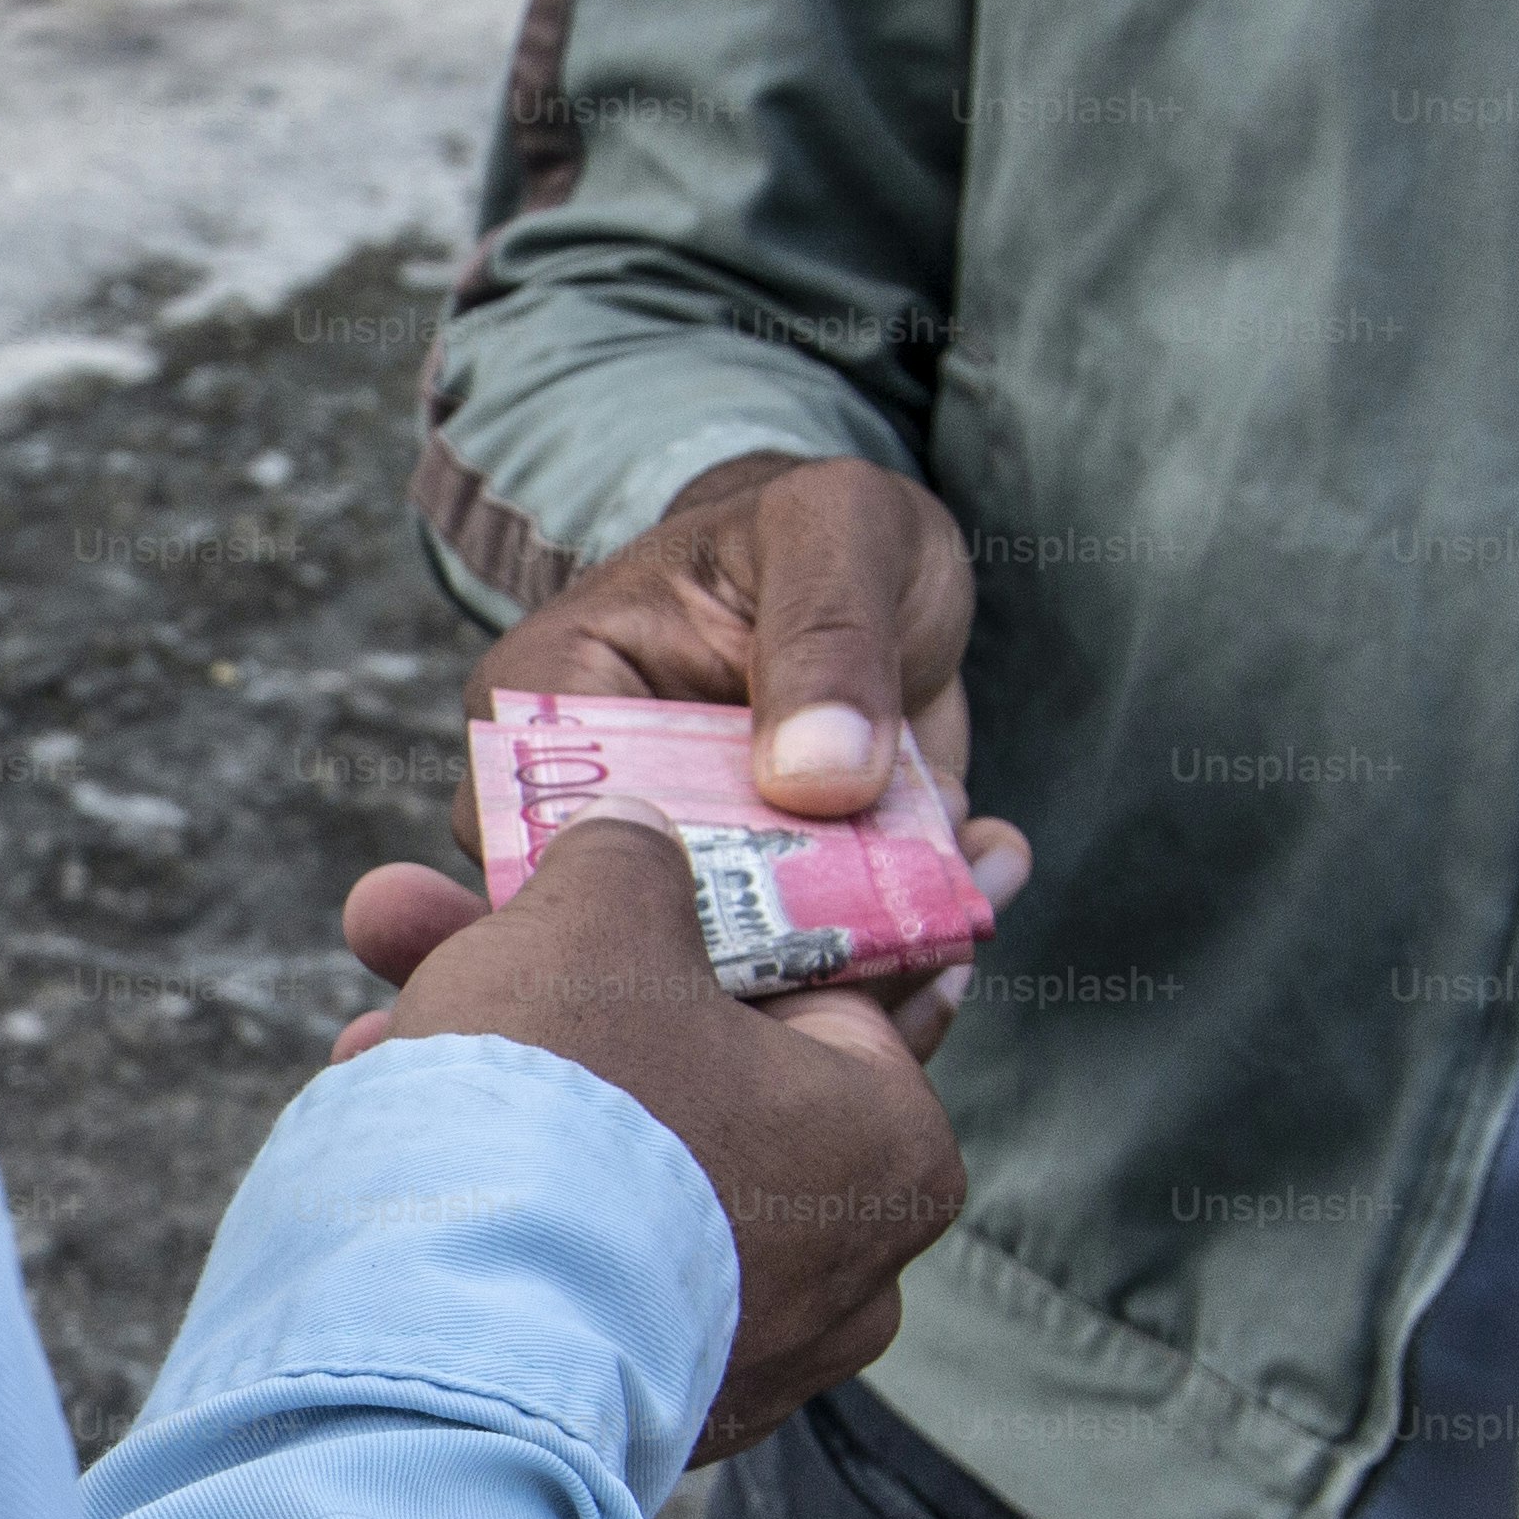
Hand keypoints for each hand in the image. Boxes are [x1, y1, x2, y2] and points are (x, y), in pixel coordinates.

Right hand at [331, 800, 965, 1465]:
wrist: (444, 1358)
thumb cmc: (559, 1118)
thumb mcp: (595, 920)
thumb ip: (628, 858)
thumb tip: (632, 844)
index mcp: (893, 1141)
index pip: (817, 983)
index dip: (697, 906)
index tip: (610, 875)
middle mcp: (846, 1269)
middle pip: (690, 1074)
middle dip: (552, 997)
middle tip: (440, 935)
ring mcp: (741, 1360)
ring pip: (610, 1170)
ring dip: (497, 1091)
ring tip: (368, 1039)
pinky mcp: (632, 1417)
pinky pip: (565, 1264)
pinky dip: (493, 1201)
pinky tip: (387, 1146)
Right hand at [469, 452, 1024, 1058]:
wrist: (871, 579)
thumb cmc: (823, 528)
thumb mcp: (836, 531)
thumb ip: (826, 635)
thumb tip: (815, 778)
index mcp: (545, 706)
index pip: (549, 841)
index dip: (653, 901)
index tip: (791, 897)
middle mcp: (580, 816)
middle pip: (623, 946)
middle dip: (771, 963)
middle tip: (900, 942)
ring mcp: (664, 881)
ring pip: (718, 990)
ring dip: (850, 979)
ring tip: (958, 918)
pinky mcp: (750, 923)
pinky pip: (797, 985)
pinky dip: (894, 969)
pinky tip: (972, 902)